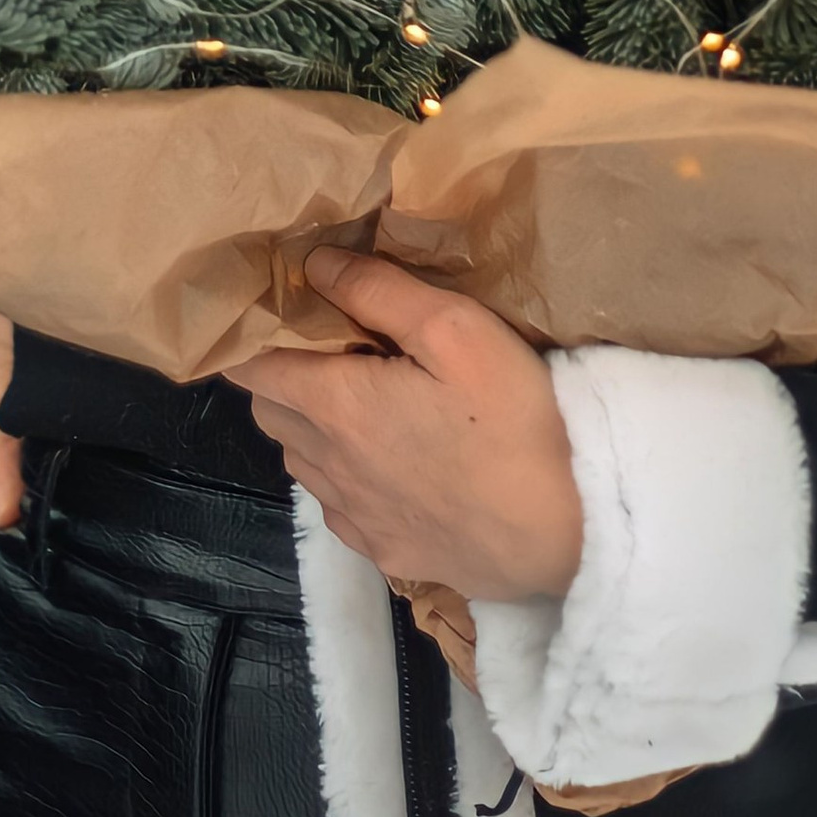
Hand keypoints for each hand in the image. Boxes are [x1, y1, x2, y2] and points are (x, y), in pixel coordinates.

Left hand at [223, 249, 582, 602]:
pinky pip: (337, 505)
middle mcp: (329, 465)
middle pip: (269, 411)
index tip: (283, 313)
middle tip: (331, 348)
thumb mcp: (456, 329)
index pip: (251, 368)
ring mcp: (354, 516)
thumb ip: (378, 291)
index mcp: (336, 406)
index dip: (255, 336)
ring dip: (310, 426)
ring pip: (300, 460)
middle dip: (281, 375)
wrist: (564, 534)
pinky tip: (389, 464)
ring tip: (363, 403)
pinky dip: (342, 476)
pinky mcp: (384, 551)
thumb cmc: (512, 420)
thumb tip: (316, 264)